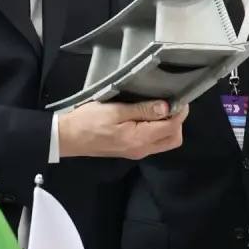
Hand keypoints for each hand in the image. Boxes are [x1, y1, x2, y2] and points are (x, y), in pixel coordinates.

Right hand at [58, 100, 187, 159]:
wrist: (69, 137)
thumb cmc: (89, 121)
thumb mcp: (115, 110)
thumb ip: (142, 109)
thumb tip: (166, 107)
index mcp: (140, 139)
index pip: (172, 127)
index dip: (180, 112)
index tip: (179, 96)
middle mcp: (142, 149)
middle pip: (173, 138)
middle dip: (177, 121)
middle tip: (170, 103)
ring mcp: (137, 152)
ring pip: (165, 142)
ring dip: (168, 126)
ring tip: (159, 107)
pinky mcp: (131, 150)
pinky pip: (154, 142)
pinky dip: (158, 130)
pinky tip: (149, 116)